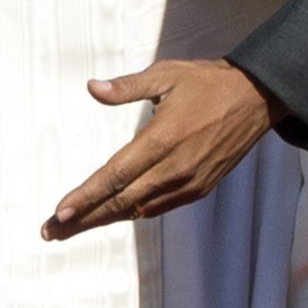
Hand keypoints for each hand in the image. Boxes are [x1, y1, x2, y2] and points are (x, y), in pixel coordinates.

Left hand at [44, 59, 282, 239]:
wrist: (256, 99)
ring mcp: (189, 181)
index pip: (115, 175)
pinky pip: (159, 207)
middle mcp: (175, 167)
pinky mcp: (199, 188)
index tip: (59, 212)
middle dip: (83, 219)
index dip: (85, 197)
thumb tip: (92, 88)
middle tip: (51, 231)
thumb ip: (126, 87)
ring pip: (138, 209)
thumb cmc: (208, 83)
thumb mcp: (166, 75)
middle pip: (120, 202)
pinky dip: (133, 212)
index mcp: (163, 138)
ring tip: (73, 228)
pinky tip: (113, 213)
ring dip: (104, 218)